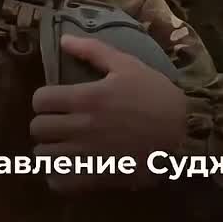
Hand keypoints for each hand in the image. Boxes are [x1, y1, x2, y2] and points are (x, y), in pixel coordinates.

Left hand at [30, 34, 187, 192]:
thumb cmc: (154, 94)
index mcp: (86, 98)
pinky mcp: (99, 177)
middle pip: (37, 129)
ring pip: (44, 157)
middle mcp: (82, 127)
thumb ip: (92, 51)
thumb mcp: (125, 64)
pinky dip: (58, 175)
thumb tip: (63, 39)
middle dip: (44, 122)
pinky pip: (61, 182)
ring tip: (60, 144)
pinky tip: (67, 166)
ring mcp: (89, 155)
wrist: (184, 132)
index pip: (40, 100)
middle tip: (57, 121)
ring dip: (49, 149)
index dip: (43, 99)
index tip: (54, 100)